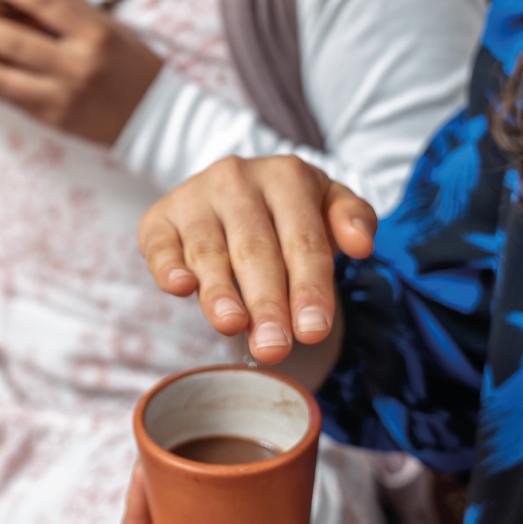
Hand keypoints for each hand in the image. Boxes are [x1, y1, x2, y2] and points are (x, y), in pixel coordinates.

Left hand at [0, 0, 162, 147]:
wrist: (152, 116)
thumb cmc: (130, 62)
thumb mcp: (106, 25)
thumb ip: (67, 2)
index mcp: (93, 34)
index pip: (43, 3)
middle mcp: (76, 65)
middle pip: (13, 40)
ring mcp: (61, 96)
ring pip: (2, 75)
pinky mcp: (51, 119)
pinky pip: (9, 97)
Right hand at [137, 154, 376, 361]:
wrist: (237, 194)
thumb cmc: (290, 211)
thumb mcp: (329, 205)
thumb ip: (355, 218)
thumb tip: (363, 244)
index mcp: (287, 175)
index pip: (303, 239)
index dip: (310, 287)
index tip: (314, 331)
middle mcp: (237, 179)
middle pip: (256, 249)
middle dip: (267, 302)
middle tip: (275, 347)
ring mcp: (194, 196)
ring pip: (209, 250)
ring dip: (220, 291)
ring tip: (232, 325)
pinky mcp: (159, 218)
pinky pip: (160, 243)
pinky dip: (168, 266)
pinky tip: (180, 288)